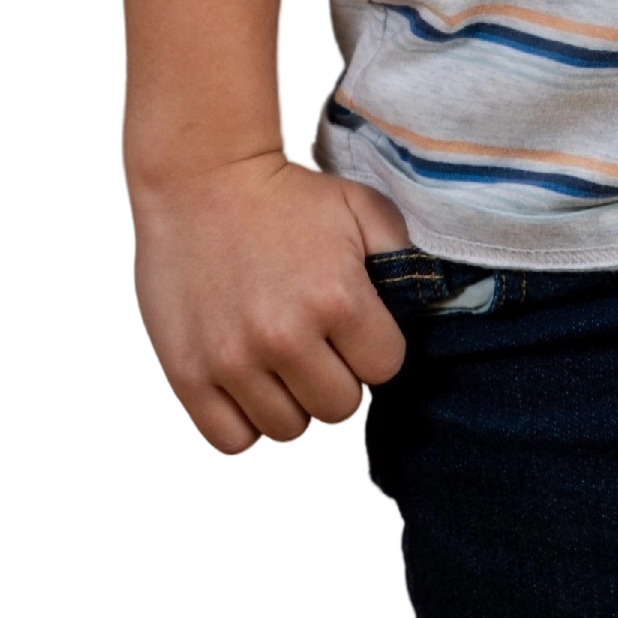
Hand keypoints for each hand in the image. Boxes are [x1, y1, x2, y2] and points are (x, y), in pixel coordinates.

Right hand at [126, 144, 415, 454]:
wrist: (201, 178)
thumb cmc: (287, 196)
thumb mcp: (361, 207)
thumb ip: (403, 257)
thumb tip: (430, 307)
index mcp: (337, 299)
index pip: (385, 368)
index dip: (374, 347)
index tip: (354, 327)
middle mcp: (285, 337)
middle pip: (341, 406)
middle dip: (339, 378)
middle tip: (319, 347)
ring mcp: (232, 360)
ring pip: (289, 428)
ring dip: (293, 401)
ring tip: (281, 363)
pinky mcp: (187, 374)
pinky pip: (230, 440)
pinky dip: (245, 424)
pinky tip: (250, 389)